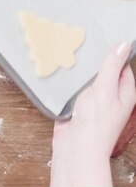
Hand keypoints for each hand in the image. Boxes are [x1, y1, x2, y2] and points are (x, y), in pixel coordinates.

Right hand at [49, 43, 135, 186]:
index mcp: (124, 91)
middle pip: (102, 72)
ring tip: (67, 59)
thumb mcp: (105, 88)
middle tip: (80, 46)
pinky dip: (67, 85)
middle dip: (92, 62)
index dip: (113, 53)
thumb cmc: (95, 123)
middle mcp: (110, 96)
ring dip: (77, 74)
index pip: (122, 65)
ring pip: (85, 81)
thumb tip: (123, 45)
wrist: (75, 148)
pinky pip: (72, 91)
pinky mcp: (76, 107)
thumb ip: (112, 66)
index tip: (101, 38)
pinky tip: (60, 77)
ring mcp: (92, 102)